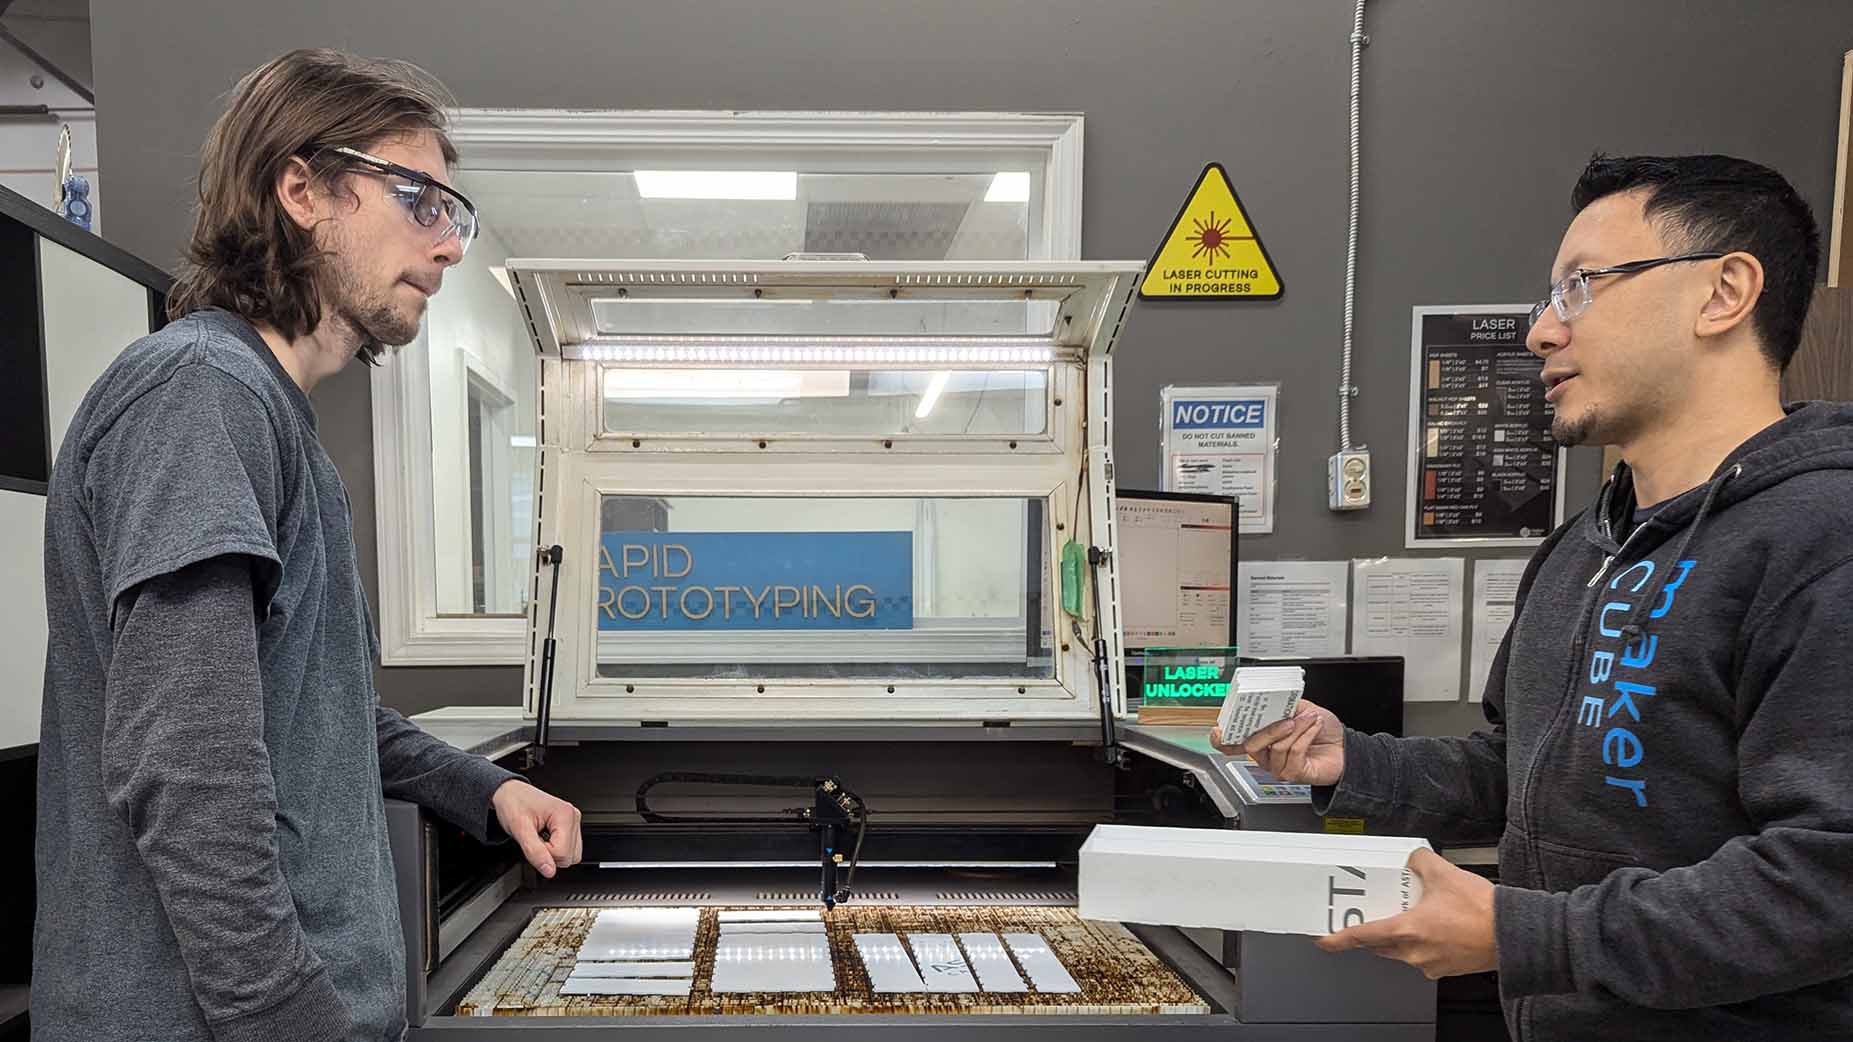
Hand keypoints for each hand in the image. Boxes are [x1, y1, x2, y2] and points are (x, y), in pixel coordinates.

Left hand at [490, 778, 582, 878]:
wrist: (510, 793)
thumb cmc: (514, 804)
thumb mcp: (519, 830)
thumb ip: (535, 852)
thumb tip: (549, 871)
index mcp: (565, 815)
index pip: (562, 853)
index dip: (543, 854)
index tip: (532, 841)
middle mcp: (574, 817)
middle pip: (570, 857)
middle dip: (549, 855)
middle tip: (535, 840)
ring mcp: (574, 822)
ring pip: (572, 856)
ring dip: (553, 853)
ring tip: (540, 838)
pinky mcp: (570, 826)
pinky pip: (569, 849)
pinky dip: (555, 849)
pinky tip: (545, 838)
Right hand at [1210, 699, 1345, 785]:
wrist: (1345, 747)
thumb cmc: (1322, 730)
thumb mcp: (1299, 708)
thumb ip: (1282, 705)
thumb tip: (1270, 698)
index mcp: (1261, 738)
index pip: (1233, 742)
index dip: (1222, 738)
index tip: (1219, 729)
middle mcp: (1265, 755)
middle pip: (1252, 745)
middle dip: (1270, 729)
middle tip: (1288, 719)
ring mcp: (1277, 766)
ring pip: (1276, 747)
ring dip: (1297, 729)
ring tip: (1310, 719)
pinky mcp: (1293, 774)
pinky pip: (1293, 753)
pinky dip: (1306, 736)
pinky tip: (1314, 728)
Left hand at [1315, 848, 1496, 978]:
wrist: (1514, 934)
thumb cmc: (1482, 911)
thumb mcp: (1444, 873)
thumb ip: (1420, 861)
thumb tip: (1412, 858)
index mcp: (1407, 931)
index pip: (1362, 937)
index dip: (1338, 939)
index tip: (1324, 940)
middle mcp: (1415, 952)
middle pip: (1380, 946)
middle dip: (1373, 934)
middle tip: (1371, 917)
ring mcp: (1431, 963)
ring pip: (1402, 952)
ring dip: (1400, 937)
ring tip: (1411, 915)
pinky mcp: (1447, 968)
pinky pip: (1424, 956)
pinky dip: (1423, 943)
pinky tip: (1436, 926)